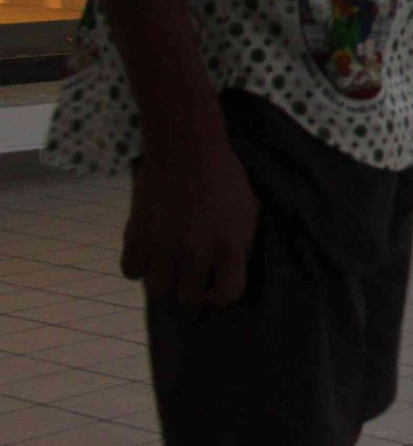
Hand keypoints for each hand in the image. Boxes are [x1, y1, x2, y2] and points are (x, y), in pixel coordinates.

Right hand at [122, 141, 258, 306]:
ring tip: (172, 261)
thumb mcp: (248, 211)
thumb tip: (226, 274)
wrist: (187, 148)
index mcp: (230, 245)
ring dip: (166, 279)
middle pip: (189, 297)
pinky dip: (139, 265)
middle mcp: (196, 251)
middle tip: (193, 272)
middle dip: (193, 287)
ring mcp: (164, 245)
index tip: (217, 284)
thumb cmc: (224, 178)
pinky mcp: (137, 235)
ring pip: (159, 289)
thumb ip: (239, 246)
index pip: (227, 294)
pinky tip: (150, 251)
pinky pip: (131, 271)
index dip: (222, 293)